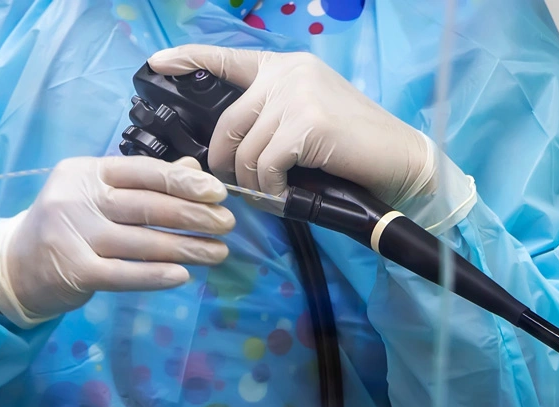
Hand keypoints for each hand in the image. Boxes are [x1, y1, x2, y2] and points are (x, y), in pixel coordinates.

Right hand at [0, 156, 235, 326]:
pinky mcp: (74, 271)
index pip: (144, 172)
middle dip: (193, 216)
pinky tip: (183, 275)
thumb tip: (192, 169)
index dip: (185, 182)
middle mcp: (77, 198)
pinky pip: (124, 274)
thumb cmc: (67, 224)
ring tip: (218, 253)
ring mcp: (73, 235)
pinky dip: (156, 276)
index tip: (217, 193)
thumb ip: (142, 182)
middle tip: (226, 225)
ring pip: (142, 242)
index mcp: (86, 172)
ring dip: (186, 248)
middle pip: (147, 206)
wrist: (15, 264)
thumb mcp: (97, 194)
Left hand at [148, 45, 474, 231]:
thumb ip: (269, 118)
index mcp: (285, 67)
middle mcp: (289, 73)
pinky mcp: (307, 123)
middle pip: (227, 122)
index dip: (189, 59)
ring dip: (251, 182)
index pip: (227, 59)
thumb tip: (229, 145)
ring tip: (270, 193)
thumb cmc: (350, 149)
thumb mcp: (305, 120)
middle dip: (224, 162)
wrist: (401, 161)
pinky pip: (264, 164)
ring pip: (244, 149)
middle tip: (237, 184)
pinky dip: (269, 188)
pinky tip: (284, 194)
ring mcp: (297, 95)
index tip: (157, 63)